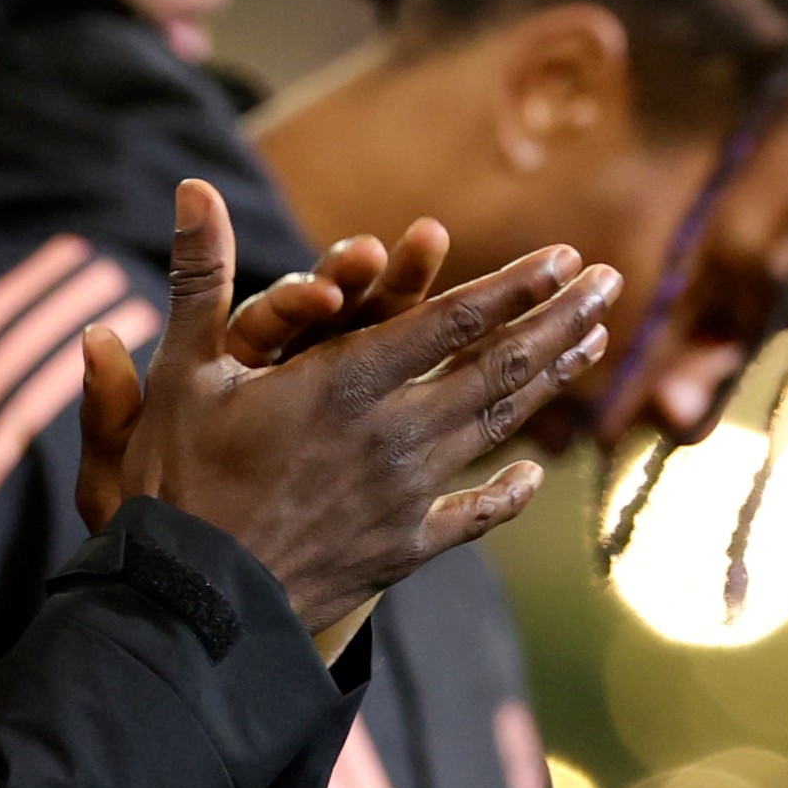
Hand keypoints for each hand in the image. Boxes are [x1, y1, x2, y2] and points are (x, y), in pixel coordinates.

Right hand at [75, 181, 613, 634]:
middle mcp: (390, 435)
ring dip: (546, 381)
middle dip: (556, 320)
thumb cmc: (176, 478)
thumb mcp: (181, 366)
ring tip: (593, 344)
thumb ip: (200, 272)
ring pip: (494, 429)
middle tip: (611, 284)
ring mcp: (403, 495)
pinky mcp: (400, 547)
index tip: (566, 257)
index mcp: (342, 384)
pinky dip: (509, 492)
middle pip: (494, 370)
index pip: (449, 323)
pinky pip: (472, 515)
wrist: (190, 601)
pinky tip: (535, 474)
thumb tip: (194, 187)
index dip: (512, 286)